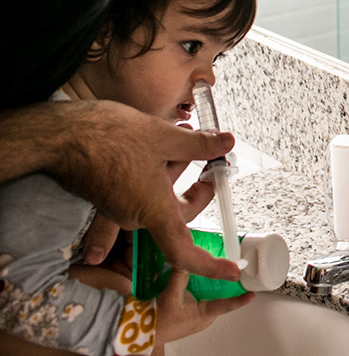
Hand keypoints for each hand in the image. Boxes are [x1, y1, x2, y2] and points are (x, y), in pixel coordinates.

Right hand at [46, 101, 240, 282]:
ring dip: (176, 171)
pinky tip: (162, 141)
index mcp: (152, 211)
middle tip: (213, 164)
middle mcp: (135, 216)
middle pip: (177, 213)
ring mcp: (120, 206)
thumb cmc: (109, 138)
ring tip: (184, 135)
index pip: (184, 251)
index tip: (232, 271)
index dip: (209, 265)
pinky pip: (143, 189)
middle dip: (197, 189)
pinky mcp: (109, 194)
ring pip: (160, 196)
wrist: (59, 135)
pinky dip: (158, 168)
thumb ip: (200, 145)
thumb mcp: (165, 137)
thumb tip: (228, 144)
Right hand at [155, 267, 253, 344]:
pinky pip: (198, 296)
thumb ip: (181, 274)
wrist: (141, 331)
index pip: (227, 305)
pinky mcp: (187, 311)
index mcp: (204, 315)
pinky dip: (198, 286)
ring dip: (210, 283)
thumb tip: (188, 258)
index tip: (252, 293)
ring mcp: (196, 315)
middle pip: (220, 296)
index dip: (240, 299)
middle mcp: (203, 316)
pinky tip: (194, 276)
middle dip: (225, 283)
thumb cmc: (157, 322)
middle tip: (231, 268)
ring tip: (214, 267)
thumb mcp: (171, 294)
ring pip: (209, 295)